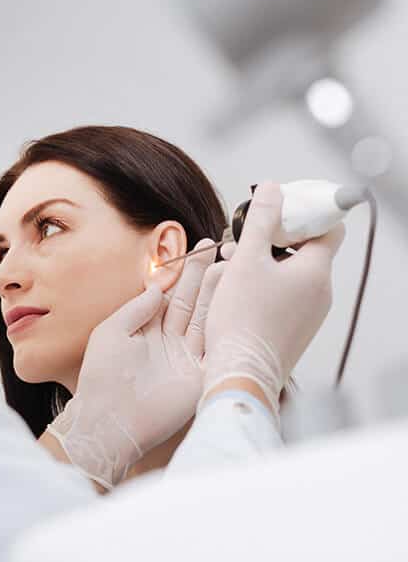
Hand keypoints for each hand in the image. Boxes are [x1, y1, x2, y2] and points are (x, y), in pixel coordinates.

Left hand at [45, 238, 224, 490]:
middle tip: (223, 249)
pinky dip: (227, 327)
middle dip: (207, 276)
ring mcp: (187, 358)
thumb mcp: (111, 331)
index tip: (199, 248)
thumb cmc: (102, 377)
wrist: (109, 419)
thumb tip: (158, 287)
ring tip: (232, 265)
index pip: (171, 294)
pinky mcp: (200, 377)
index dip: (185, 272)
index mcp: (147, 329)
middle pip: (193, 302)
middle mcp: (170, 342)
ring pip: (207, 319)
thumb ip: (136, 308)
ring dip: (219, 294)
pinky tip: (237, 304)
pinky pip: (216, 347)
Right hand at [202, 182, 344, 416]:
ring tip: (232, 265)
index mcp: (316, 272)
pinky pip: (286, 295)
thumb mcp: (246, 260)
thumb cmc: (242, 321)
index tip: (278, 210)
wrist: (240, 372)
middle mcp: (320, 293)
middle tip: (245, 237)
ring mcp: (310, 314)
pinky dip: (265, 284)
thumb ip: (260, 221)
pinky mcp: (295, 328)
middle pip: (306, 249)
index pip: (329, 228)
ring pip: (292, 273)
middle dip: (274, 237)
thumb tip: (272, 189)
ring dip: (265, 261)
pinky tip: (238, 289)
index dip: (304, 214)